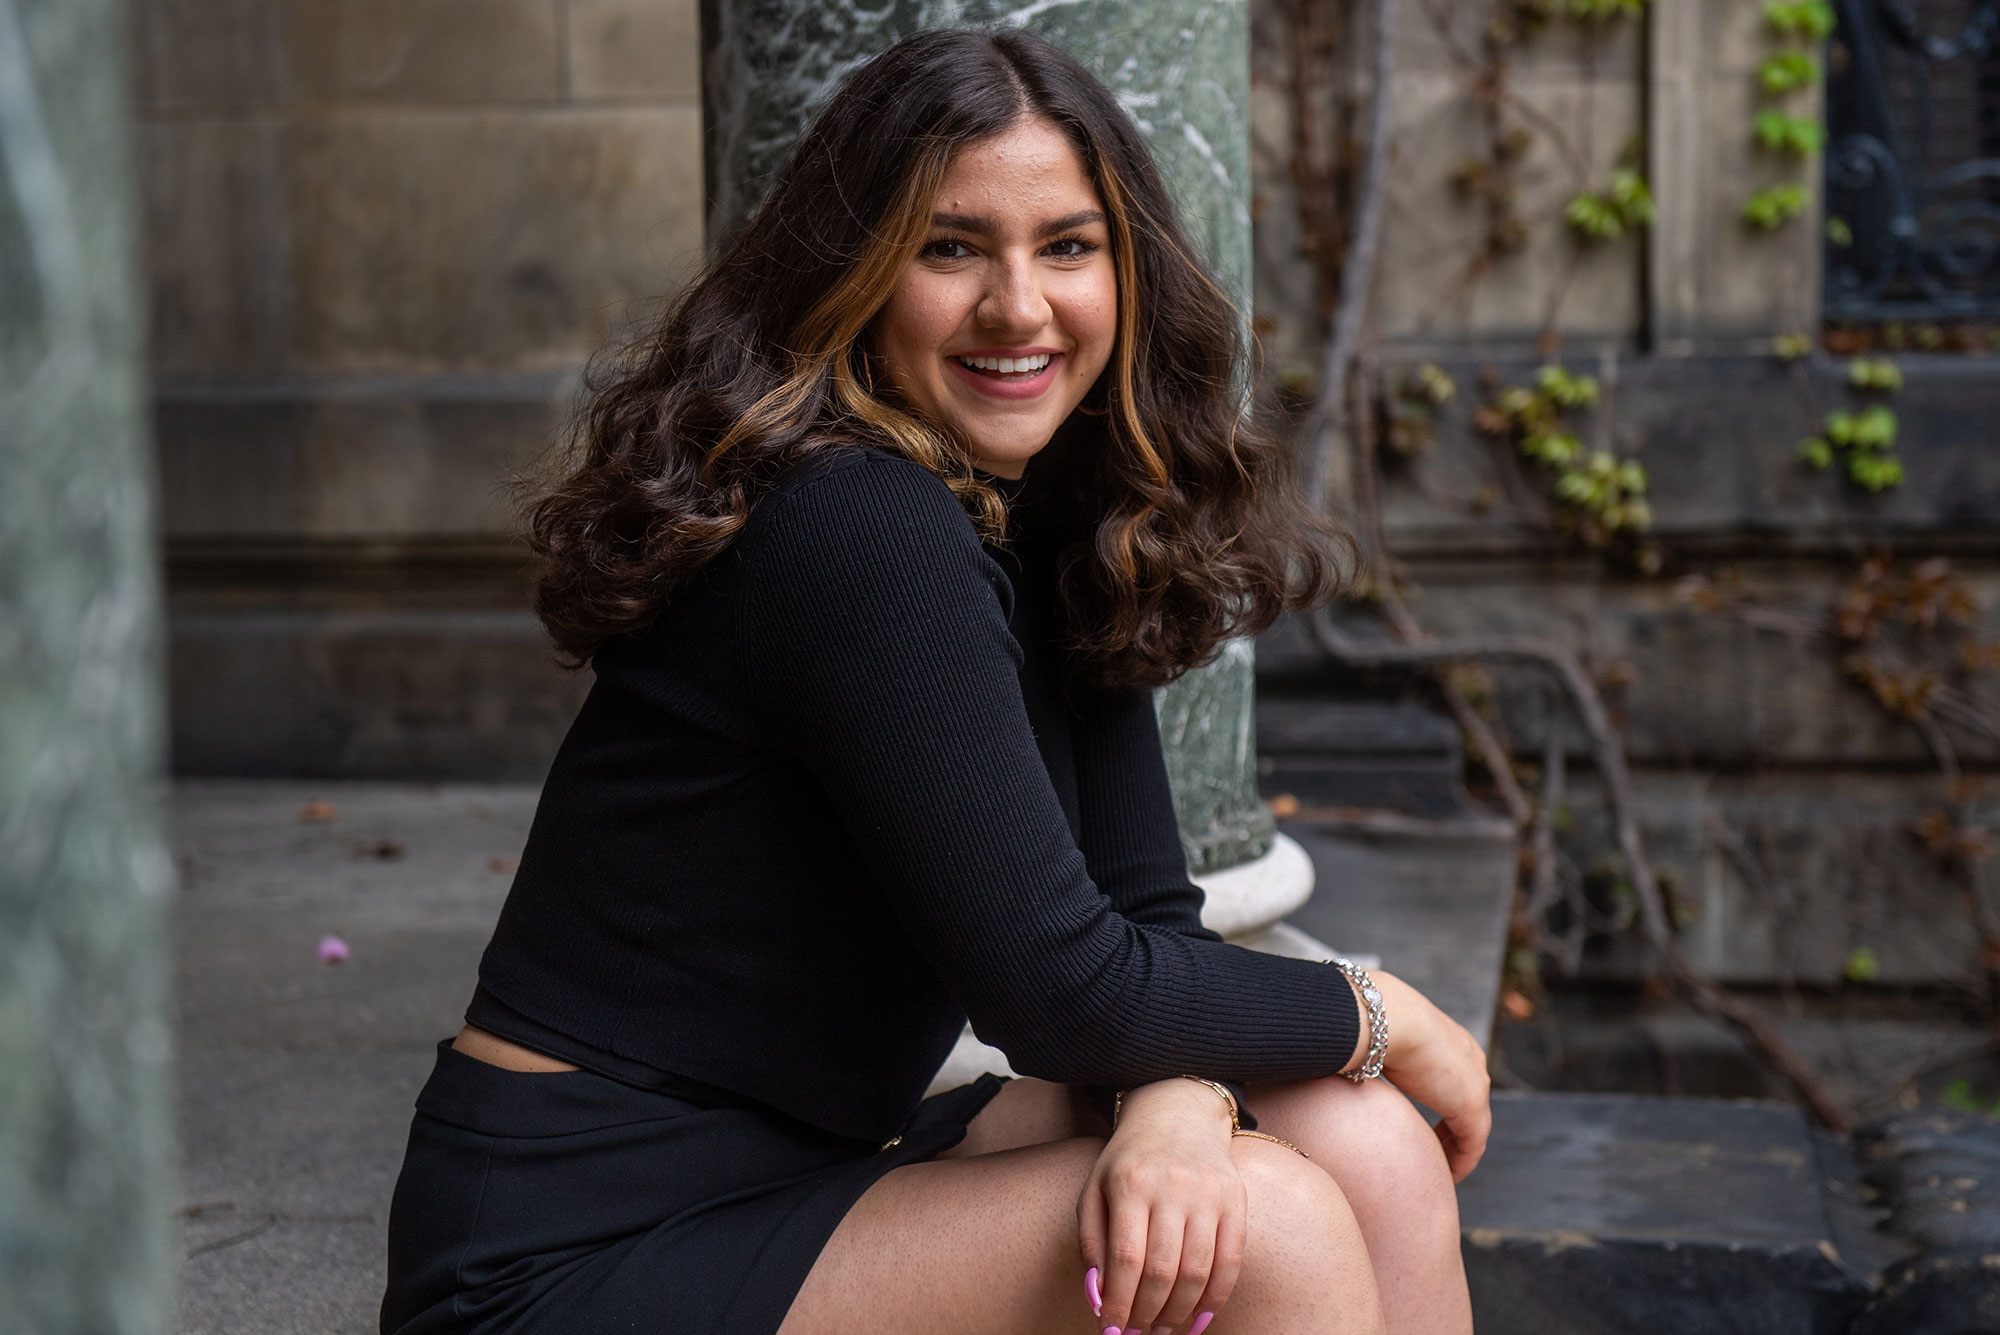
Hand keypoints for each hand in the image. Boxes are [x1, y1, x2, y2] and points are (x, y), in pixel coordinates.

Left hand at [1077, 1078, 1243, 1334]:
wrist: (1178, 1114)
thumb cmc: (1129, 1161)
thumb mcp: (1096, 1189)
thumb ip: (1092, 1243)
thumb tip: (1098, 1297)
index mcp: (1131, 1183)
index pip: (1126, 1259)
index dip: (1119, 1303)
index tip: (1112, 1330)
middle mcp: (1172, 1186)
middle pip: (1162, 1270)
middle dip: (1147, 1313)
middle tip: (1138, 1333)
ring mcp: (1209, 1193)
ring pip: (1198, 1271)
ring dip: (1179, 1312)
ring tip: (1163, 1329)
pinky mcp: (1236, 1201)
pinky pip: (1231, 1261)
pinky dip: (1216, 1298)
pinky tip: (1198, 1318)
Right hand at [1356, 970, 1491, 1180]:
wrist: (1387, 1018)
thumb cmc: (1370, 1020)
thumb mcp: (1376, 1035)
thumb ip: (1372, 1048)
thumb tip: (1339, 1053)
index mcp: (1449, 1040)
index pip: (1454, 1077)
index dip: (1443, 1100)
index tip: (1427, 1121)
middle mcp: (1470, 1060)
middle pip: (1469, 1103)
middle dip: (1453, 1127)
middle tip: (1436, 1149)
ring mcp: (1475, 1084)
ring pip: (1474, 1127)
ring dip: (1457, 1149)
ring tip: (1441, 1168)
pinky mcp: (1471, 1107)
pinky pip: (1473, 1145)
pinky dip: (1463, 1162)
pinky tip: (1450, 1175)